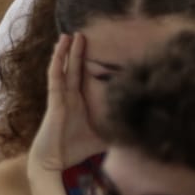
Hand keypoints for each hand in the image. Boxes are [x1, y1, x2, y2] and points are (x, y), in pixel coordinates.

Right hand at [28, 33, 105, 173]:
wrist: (55, 161)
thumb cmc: (75, 149)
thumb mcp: (103, 138)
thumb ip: (116, 131)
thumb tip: (140, 130)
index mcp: (77, 102)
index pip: (81, 77)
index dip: (84, 62)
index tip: (90, 47)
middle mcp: (67, 96)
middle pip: (72, 68)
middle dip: (76, 51)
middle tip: (81, 33)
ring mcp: (59, 97)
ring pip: (61, 69)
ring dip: (63, 52)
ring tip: (67, 36)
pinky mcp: (54, 100)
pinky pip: (54, 78)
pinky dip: (56, 63)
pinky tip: (58, 52)